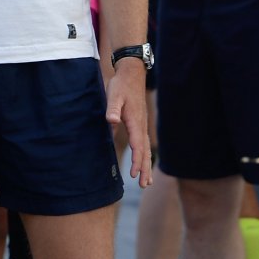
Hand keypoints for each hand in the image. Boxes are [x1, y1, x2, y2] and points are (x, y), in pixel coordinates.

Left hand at [108, 60, 152, 186]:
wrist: (132, 73)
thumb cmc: (121, 85)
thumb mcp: (114, 95)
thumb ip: (112, 108)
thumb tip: (111, 121)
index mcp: (135, 121)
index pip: (137, 146)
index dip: (137, 161)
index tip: (134, 175)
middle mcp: (141, 125)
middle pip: (144, 151)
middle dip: (144, 169)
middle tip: (144, 185)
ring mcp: (142, 125)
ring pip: (145, 149)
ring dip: (146, 165)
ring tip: (147, 181)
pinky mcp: (140, 123)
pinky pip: (143, 143)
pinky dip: (144, 156)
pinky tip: (143, 163)